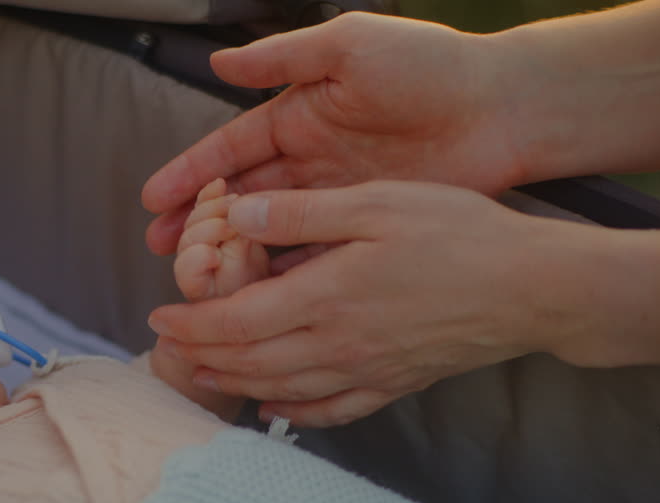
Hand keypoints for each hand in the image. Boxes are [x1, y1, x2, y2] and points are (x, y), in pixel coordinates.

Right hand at [142, 12, 524, 254]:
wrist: (506, 109)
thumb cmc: (431, 66)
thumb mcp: (351, 47)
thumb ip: (286, 54)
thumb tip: (219, 63)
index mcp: (299, 116)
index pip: (230, 151)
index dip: (190, 176)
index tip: (153, 202)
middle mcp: (311, 161)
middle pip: (240, 199)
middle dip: (199, 225)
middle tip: (162, 253)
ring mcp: (338, 198)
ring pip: (271, 234)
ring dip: (234, 257)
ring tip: (197, 283)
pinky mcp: (367, 228)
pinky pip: (316, 257)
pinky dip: (286, 277)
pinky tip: (258, 299)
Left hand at [151, 181, 570, 426]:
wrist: (532, 289)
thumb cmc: (457, 234)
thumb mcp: (374, 204)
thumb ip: (301, 215)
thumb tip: (236, 218)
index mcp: (324, 298)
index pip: (234, 323)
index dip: (190, 325)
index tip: (158, 318)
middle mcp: (336, 345)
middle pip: (248, 363)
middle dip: (201, 358)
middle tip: (169, 352)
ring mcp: (365, 372)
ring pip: (281, 390)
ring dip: (235, 385)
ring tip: (205, 376)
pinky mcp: (394, 384)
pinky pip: (332, 411)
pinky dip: (294, 413)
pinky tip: (277, 407)